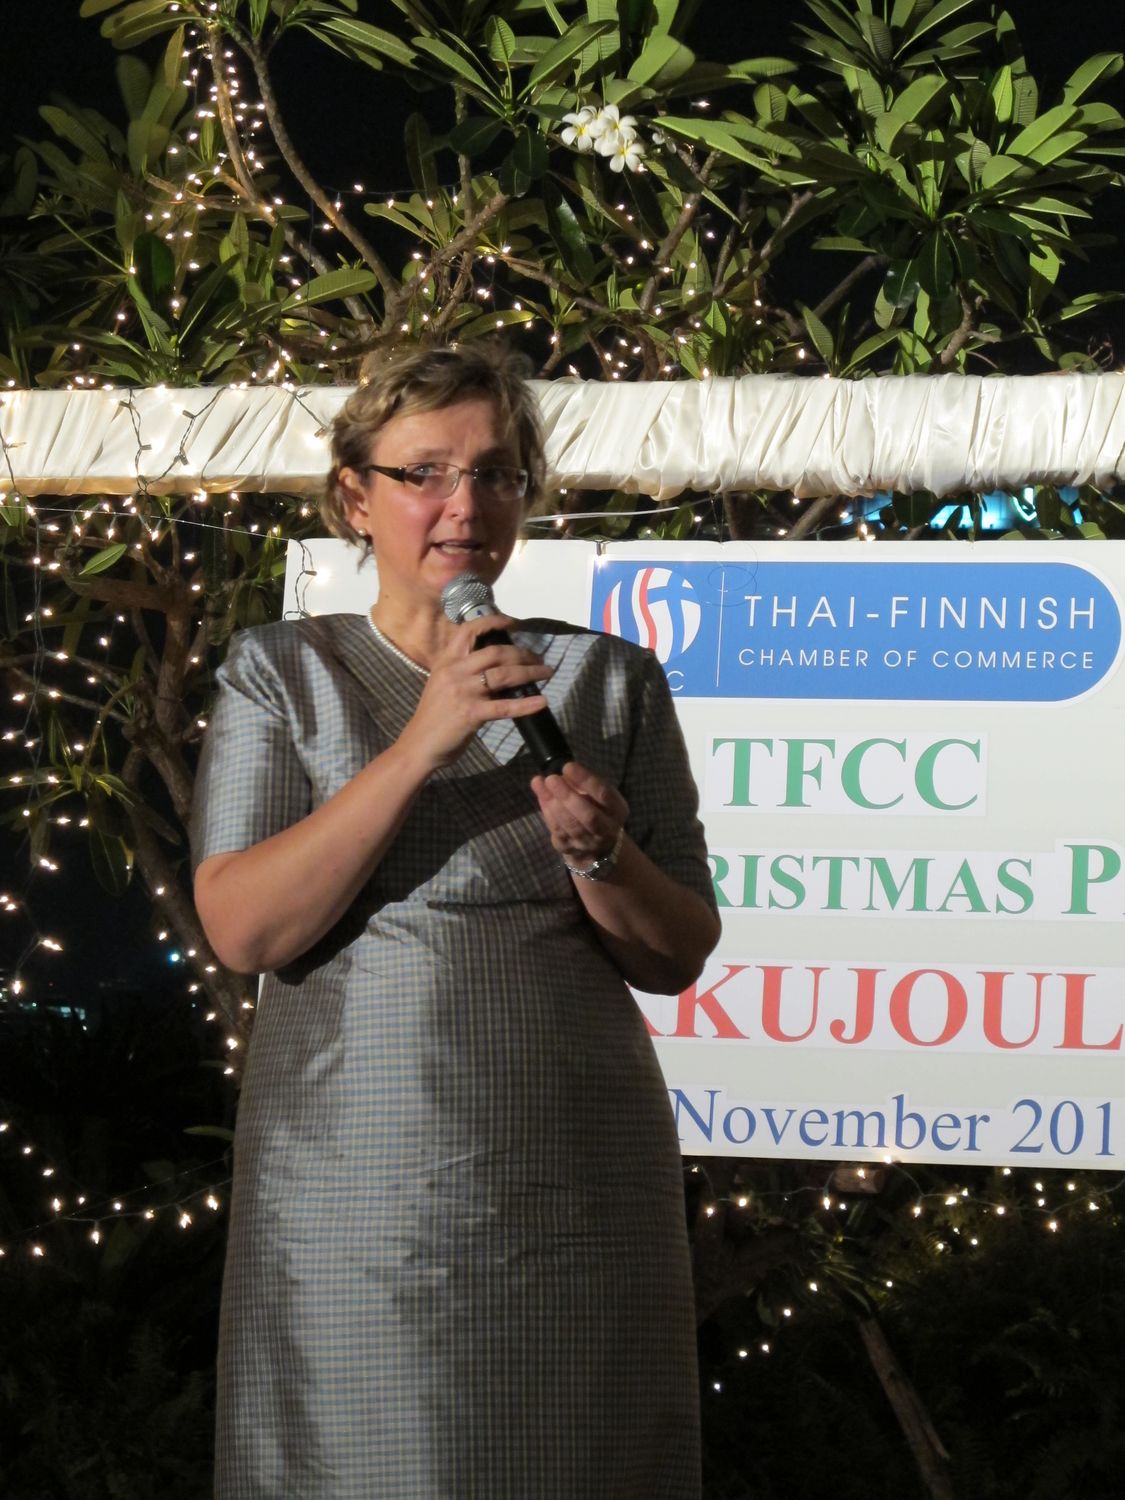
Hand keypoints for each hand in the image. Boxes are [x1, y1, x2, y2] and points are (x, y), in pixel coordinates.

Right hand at [399, 613, 553, 770]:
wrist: (418, 745)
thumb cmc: (433, 717)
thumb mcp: (442, 684)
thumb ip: (463, 671)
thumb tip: (496, 665)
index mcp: (446, 662)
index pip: (469, 631)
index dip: (494, 622)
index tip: (515, 623)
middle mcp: (454, 672)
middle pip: (496, 652)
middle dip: (523, 653)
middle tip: (539, 658)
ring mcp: (463, 692)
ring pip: (504, 675)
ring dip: (530, 672)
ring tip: (546, 673)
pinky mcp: (471, 714)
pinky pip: (505, 706)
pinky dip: (526, 704)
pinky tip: (542, 702)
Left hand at [530, 761, 628, 871]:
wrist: (597, 847)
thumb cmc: (597, 810)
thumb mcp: (598, 796)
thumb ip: (583, 784)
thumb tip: (562, 772)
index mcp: (617, 810)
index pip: (604, 794)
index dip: (585, 780)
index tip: (568, 766)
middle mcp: (606, 830)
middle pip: (588, 815)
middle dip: (567, 795)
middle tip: (551, 778)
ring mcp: (588, 843)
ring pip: (570, 825)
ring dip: (553, 803)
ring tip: (540, 784)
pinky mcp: (570, 849)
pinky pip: (557, 831)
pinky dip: (547, 812)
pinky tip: (541, 796)